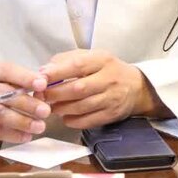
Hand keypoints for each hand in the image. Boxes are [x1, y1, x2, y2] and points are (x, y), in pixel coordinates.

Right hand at [0, 61, 50, 142]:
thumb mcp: (2, 78)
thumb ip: (21, 81)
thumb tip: (45, 86)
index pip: (7, 71)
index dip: (25, 77)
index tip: (42, 84)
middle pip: (4, 95)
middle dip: (28, 104)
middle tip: (46, 111)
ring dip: (22, 122)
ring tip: (39, 126)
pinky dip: (12, 135)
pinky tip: (26, 136)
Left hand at [40, 49, 170, 128]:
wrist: (137, 87)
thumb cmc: (108, 70)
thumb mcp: (92, 57)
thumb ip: (68, 60)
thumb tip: (44, 71)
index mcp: (103, 60)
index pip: (78, 65)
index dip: (57, 72)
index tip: (40, 77)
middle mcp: (109, 79)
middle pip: (78, 88)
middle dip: (56, 94)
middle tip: (41, 96)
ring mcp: (111, 98)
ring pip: (81, 107)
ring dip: (61, 108)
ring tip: (51, 107)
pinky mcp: (112, 115)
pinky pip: (88, 121)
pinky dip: (72, 120)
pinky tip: (65, 117)